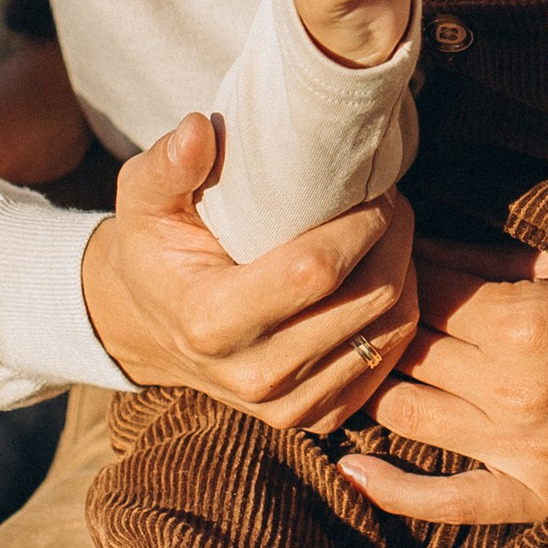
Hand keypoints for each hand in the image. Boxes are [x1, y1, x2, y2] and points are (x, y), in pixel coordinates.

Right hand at [81, 112, 418, 432]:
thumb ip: (168, 165)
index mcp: (211, 321)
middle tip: (387, 198)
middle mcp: (253, 374)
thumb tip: (199, 130)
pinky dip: (398, 311)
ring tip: (386, 230)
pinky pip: (389, 358)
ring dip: (404, 270)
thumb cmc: (155, 250)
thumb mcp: (143, 200)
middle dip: (393, 237)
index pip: (317, 272)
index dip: (360, 221)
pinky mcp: (317, 417)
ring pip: (391, 330)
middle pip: (369, 300)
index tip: (369, 183)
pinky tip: (376, 273)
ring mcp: (288, 405)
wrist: (149, 327)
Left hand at [335, 236, 547, 525]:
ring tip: (364, 355)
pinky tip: (349, 464)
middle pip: (409, 349)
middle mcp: (512, 395)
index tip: (386, 253)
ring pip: (407, 413)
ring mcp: (522, 454)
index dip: (400, 267)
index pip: (425, 291)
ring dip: (381, 381)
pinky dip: (391, 489)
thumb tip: (425, 242)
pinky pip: (446, 502)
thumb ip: (497, 261)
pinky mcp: (537, 495)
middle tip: (369, 297)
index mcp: (524, 326)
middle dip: (386, 317)